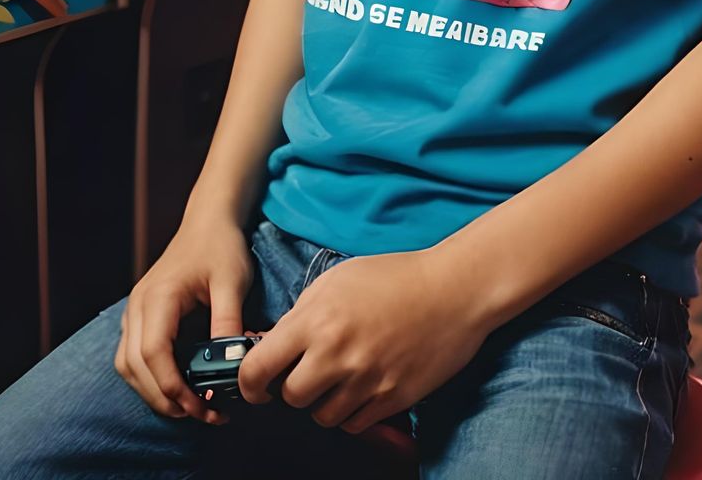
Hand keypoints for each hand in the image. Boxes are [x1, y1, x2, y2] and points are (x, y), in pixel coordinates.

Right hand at [115, 197, 254, 424]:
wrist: (208, 220)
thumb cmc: (220, 247)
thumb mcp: (232, 281)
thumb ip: (228, 321)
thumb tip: (231, 364)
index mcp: (159, 296)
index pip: (154, 352)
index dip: (172, 386)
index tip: (200, 405)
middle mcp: (138, 306)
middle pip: (135, 366)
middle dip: (165, 398)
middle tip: (202, 414)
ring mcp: (134, 311)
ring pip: (128, 366)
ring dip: (154, 392)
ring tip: (191, 406)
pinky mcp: (140, 315)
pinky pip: (132, 356)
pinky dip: (149, 378)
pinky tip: (178, 386)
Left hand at [238, 249, 491, 434]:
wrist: (453, 290)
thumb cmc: (395, 277)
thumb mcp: (338, 278)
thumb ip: (301, 312)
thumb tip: (272, 343)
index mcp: (317, 320)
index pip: (258, 368)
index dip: (249, 383)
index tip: (255, 385)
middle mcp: (337, 354)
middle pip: (290, 398)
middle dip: (292, 389)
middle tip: (307, 372)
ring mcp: (366, 380)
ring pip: (322, 417)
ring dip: (323, 402)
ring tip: (340, 377)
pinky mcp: (391, 399)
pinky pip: (354, 424)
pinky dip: (352, 412)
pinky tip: (362, 387)